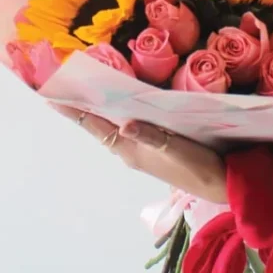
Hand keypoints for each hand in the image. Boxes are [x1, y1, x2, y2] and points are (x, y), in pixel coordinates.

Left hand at [49, 104, 227, 203]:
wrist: (222, 186)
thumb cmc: (200, 167)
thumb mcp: (177, 150)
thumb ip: (152, 136)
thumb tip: (124, 123)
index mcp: (130, 149)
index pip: (95, 125)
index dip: (73, 110)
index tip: (50, 96)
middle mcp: (131, 150)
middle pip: (99, 124)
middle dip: (82, 106)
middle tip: (65, 85)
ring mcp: (142, 151)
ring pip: (112, 126)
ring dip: (99, 110)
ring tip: (86, 90)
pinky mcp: (156, 149)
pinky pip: (129, 127)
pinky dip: (119, 113)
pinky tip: (124, 103)